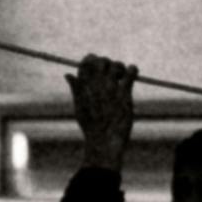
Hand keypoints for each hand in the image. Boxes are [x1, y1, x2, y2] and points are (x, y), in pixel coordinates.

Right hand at [66, 55, 138, 189]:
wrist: (103, 141)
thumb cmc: (90, 126)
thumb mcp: (79, 107)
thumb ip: (76, 89)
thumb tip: (68, 74)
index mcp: (84, 85)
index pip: (87, 61)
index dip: (92, 60)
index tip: (97, 66)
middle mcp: (96, 84)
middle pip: (102, 61)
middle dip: (107, 63)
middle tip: (111, 73)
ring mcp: (111, 88)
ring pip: (116, 65)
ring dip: (119, 67)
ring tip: (121, 76)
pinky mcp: (124, 93)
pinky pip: (130, 73)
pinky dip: (132, 70)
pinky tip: (132, 73)